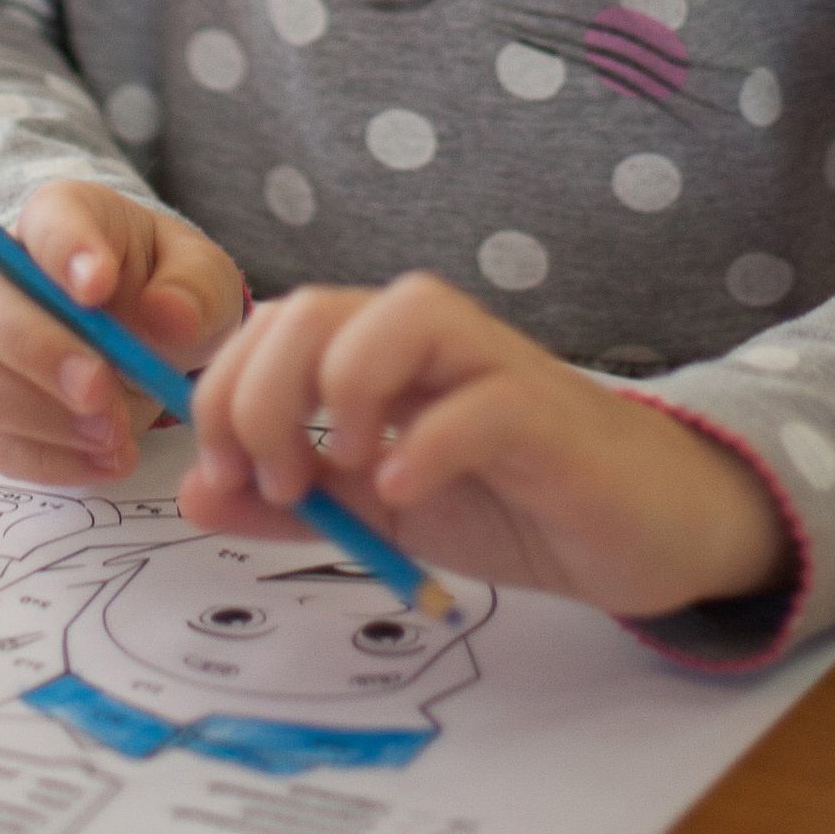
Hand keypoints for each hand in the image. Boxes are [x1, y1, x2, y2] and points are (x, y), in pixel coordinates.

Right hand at [0, 180, 244, 486]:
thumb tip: (166, 316)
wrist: (157, 341)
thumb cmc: (172, 289)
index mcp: (62, 218)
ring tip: (113, 431)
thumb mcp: (203, 277)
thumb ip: (192, 288)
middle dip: (39, 352)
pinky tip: (110, 459)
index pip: (45, 219)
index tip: (97, 286)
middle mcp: (7, 278)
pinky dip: (52, 460)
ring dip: (36, 414)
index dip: (62, 250)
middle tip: (101, 388)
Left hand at [182, 273, 794, 619]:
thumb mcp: (379, 513)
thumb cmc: (509, 501)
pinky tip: (407, 490)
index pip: (272, 326)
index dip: (225, 390)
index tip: (221, 477)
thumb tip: (195, 493)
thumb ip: (295, 502)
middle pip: (316, 307)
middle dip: (264, 391)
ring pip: (401, 316)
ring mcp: (491, 367)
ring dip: (343, 389)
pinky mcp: (546, 415)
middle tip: (272, 480)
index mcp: (377, 354)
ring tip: (343, 473)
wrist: (640, 526)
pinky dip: (430, 441)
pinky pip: (481, 401)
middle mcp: (428, 341)